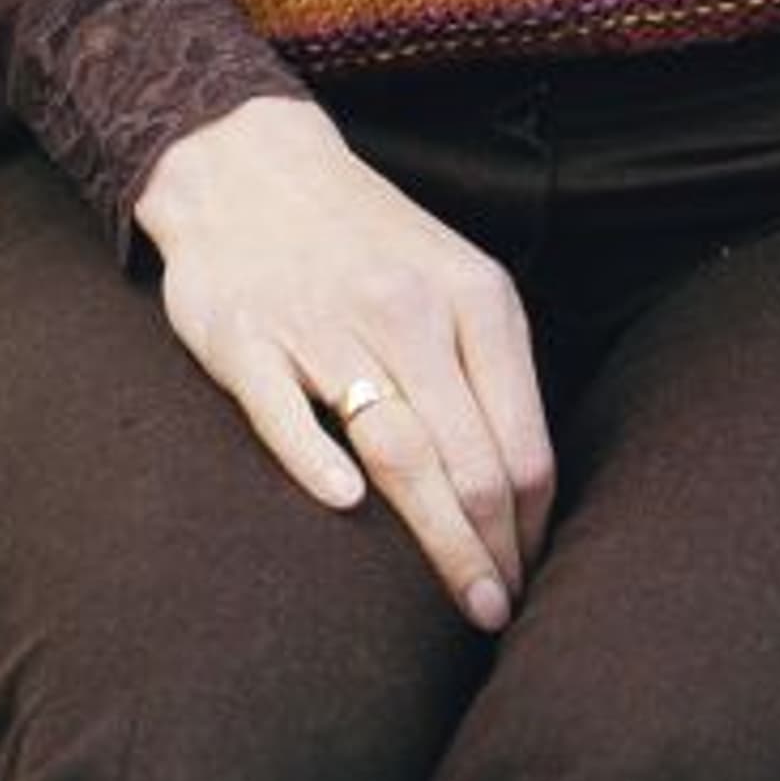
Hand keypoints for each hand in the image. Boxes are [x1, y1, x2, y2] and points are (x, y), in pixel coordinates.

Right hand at [132, 94, 554, 632]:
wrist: (247, 163)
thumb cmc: (364, 242)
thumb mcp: (449, 279)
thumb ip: (488, 372)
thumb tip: (527, 495)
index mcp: (472, 298)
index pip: (523, 442)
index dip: (534, 528)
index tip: (534, 580)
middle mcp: (407, 311)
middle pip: (472, 462)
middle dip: (494, 555)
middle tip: (501, 617)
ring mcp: (323, 325)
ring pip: (399, 449)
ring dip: (439, 541)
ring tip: (465, 608)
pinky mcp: (245, 338)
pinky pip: (288, 411)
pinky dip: (318, 460)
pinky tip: (345, 508)